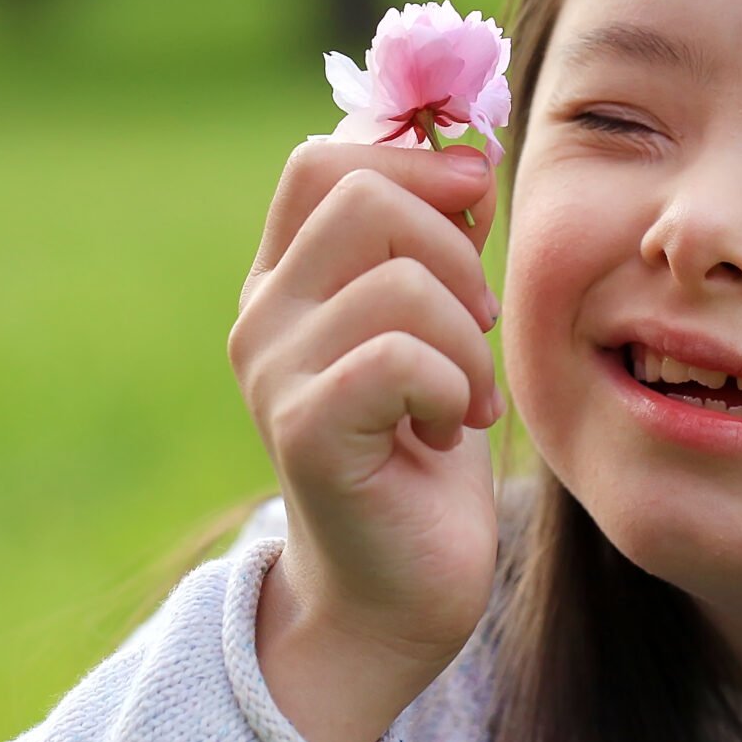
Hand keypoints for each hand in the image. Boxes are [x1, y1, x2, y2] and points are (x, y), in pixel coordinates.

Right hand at [228, 137, 503, 683]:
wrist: (399, 587)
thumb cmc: (426, 448)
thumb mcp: (442, 322)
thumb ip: (440, 240)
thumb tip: (467, 153)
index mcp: (288, 275)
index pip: (325, 159)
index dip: (417, 166)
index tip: (476, 213)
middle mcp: (263, 313)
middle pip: (364, 196)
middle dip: (456, 253)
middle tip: (477, 327)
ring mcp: (273, 371)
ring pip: (399, 280)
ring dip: (467, 340)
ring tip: (465, 397)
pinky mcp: (304, 430)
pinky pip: (400, 357)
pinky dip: (453, 387)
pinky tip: (450, 429)